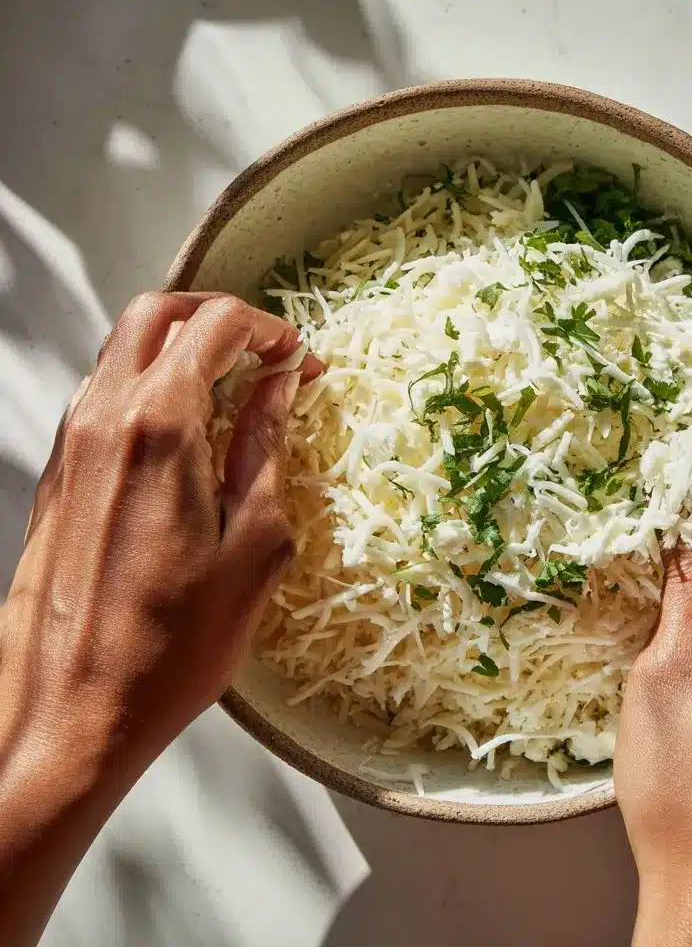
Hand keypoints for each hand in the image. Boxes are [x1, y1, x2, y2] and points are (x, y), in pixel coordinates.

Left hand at [1, 291, 320, 784]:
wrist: (74, 710)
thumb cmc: (176, 643)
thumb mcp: (255, 543)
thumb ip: (265, 447)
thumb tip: (280, 387)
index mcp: (160, 427)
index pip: (216, 326)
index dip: (271, 331)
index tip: (301, 362)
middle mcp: (105, 419)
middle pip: (159, 314)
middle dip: (220, 319)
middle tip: (268, 355)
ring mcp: (72, 443)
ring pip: (124, 348)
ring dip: (183, 349)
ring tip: (235, 391)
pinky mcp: (59, 473)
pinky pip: (105, 394)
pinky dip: (152, 385)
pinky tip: (190, 432)